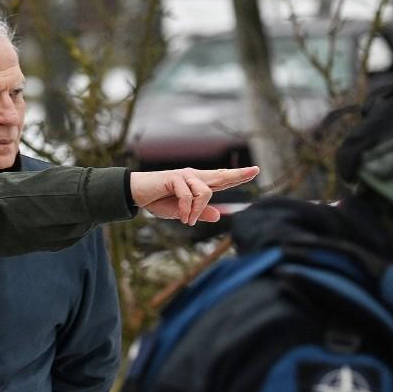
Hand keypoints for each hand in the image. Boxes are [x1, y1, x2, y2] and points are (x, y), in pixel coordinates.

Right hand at [129, 167, 259, 224]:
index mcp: (197, 183)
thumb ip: (199, 213)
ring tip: (186, 221)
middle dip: (238, 175)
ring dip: (197, 211)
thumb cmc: (158, 201)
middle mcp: (194, 176)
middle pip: (221, 176)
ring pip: (205, 193)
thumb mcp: (182, 213)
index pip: (221, 179)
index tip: (254, 170)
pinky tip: (180, 217)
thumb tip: (219, 215)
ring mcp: (185, 176)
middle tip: (255, 171)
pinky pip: (189, 196)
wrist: (137, 194)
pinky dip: (186, 210)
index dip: (237, 175)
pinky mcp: (175, 178)